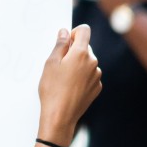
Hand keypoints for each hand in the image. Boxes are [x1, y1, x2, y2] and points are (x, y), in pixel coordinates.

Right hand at [37, 26, 101, 145]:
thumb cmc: (52, 89)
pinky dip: (81, 77)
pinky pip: (89, 75)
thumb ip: (60, 45)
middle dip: (73, 52)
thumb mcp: (50, 64)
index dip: (73, 33)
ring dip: (77, 65)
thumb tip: (65, 32)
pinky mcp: (97, 87)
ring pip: (86, 62)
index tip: (65, 43)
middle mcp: (93, 62)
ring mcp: (96, 76)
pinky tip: (70, 88)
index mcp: (81, 53)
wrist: (60, 116)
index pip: (84, 30)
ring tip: (63, 80)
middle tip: (58, 66)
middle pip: (84, 47)